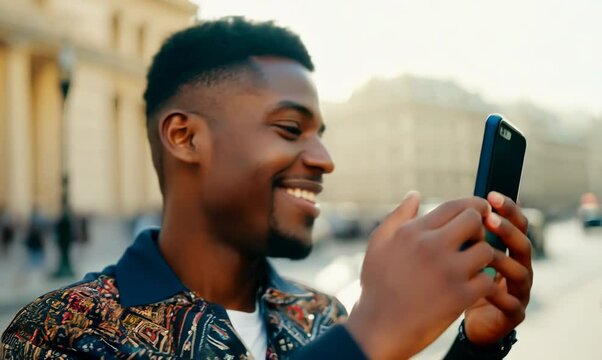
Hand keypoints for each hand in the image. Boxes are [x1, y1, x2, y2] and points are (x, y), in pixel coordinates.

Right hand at [345, 193, 496, 358]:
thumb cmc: (377, 285)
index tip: (479, 211)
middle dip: (479, 228)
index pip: (453, 206)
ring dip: (483, 257)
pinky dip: (484, 283)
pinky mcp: (460, 296)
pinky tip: (473, 287)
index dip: (472, 205)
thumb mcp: (378, 244)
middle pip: (474, 220)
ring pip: (485, 250)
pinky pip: (488, 280)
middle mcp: (431, 246)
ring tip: (473, 265)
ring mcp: (448, 271)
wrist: (378, 328)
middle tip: (475, 239)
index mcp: (412, 232)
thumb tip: (415, 194)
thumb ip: (398, 216)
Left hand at [463, 191, 532, 344]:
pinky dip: (500, 296)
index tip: (490, 195)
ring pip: (521, 271)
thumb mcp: (449, 251)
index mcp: (505, 248)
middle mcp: (517, 266)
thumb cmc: (453, 280)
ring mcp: (518, 290)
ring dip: (504, 260)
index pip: (513, 222)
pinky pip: (512, 304)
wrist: (453, 318)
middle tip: (489, 218)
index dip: (507, 208)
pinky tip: (484, 288)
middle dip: (507, 229)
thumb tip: (429, 197)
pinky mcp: (513, 314)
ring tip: (485, 252)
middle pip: (521, 242)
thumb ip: (449, 228)